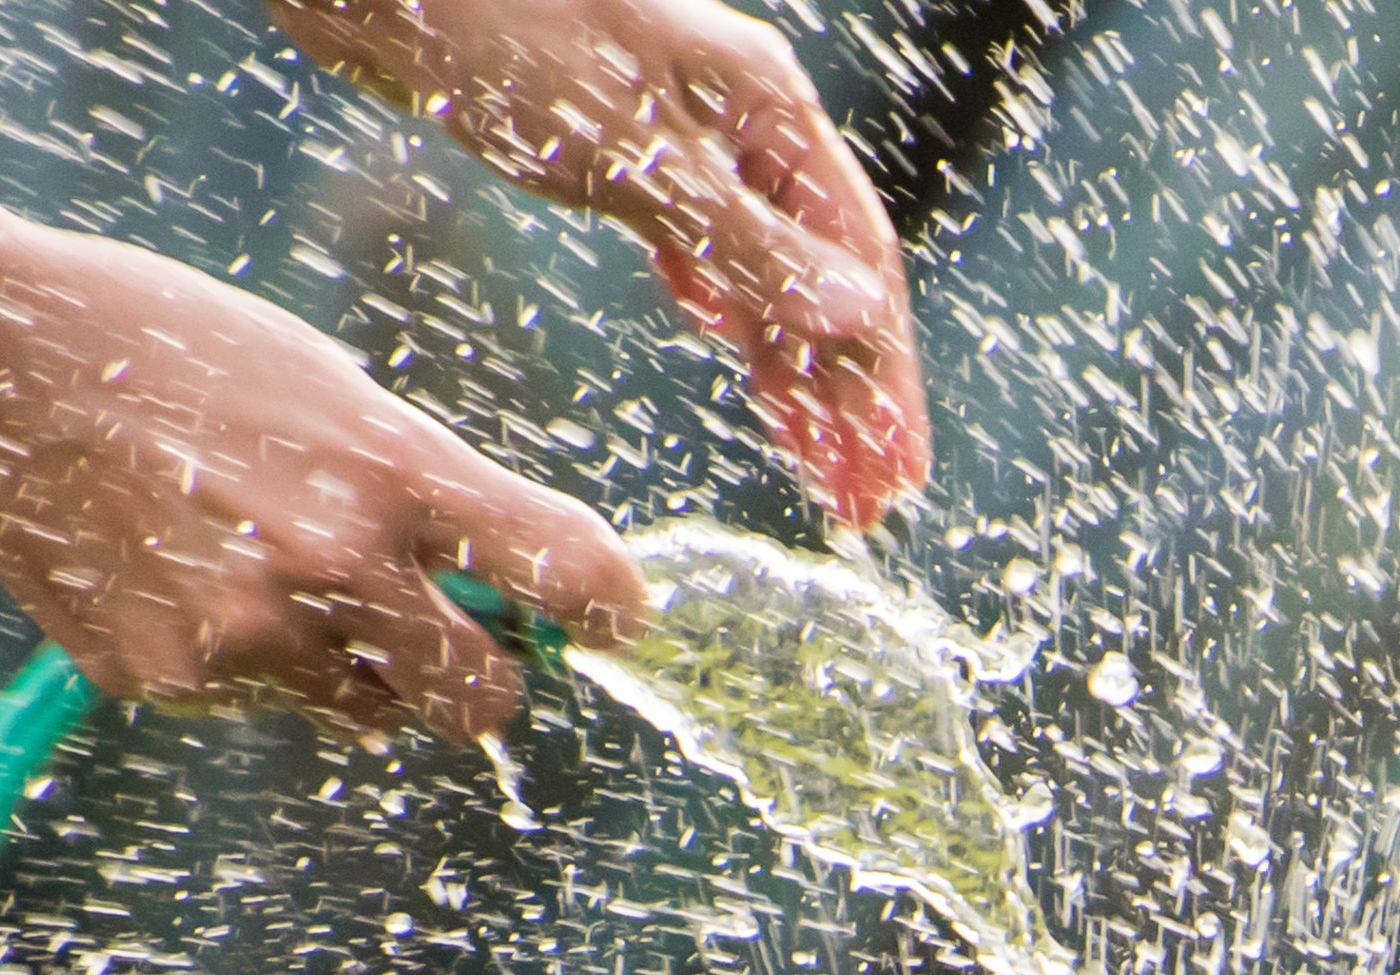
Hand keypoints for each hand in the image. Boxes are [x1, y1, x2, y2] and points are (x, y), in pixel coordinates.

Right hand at [0, 217, 650, 736]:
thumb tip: (512, 588)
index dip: (606, 609)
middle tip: (443, 632)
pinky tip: (179, 576)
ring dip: (352, 668)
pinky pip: (260, 706)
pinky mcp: (171, 681)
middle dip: (476, 674)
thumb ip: (429, 491)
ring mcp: (248, 637)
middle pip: (482, 700)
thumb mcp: (331, 389)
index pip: (566, 573)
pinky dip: (245, 664)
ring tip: (261, 566)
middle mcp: (335, 566)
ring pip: (367, 714)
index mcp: (395, 471)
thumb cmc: (174, 353)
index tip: (609, 617)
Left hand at [269, 0, 930, 532]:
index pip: (860, 263)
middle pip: (823, 275)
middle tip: (861, 504)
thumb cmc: (500, 33)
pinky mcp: (621, 148)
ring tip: (810, 461)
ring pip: (762, 267)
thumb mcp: (636, 155)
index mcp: (769, 109)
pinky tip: (728, 345)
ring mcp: (684, 134)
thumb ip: (750, 245)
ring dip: (790, 365)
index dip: (885, 376)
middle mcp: (742, 122)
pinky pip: (702, 243)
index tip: (899, 472)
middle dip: (846, 394)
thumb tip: (860, 319)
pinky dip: (725, 304)